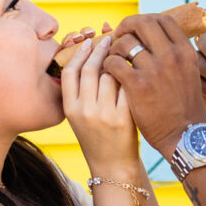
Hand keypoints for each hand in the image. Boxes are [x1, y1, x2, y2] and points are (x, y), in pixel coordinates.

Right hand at [60, 30, 138, 168]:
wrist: (113, 166)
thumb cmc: (98, 137)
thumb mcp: (80, 117)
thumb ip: (80, 92)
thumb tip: (88, 55)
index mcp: (70, 109)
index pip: (69, 72)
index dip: (79, 53)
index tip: (90, 42)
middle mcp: (84, 111)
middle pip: (89, 69)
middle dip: (100, 49)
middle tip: (110, 38)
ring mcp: (103, 115)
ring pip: (109, 75)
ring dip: (118, 60)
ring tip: (124, 51)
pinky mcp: (123, 118)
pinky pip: (126, 87)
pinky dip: (131, 74)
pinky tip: (136, 68)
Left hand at [101, 14, 205, 154]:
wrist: (185, 136)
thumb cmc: (184, 106)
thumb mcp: (188, 73)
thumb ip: (173, 55)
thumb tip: (152, 38)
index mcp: (185, 51)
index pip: (162, 19)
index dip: (145, 20)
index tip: (135, 29)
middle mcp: (171, 56)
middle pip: (143, 23)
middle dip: (127, 26)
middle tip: (118, 36)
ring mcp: (154, 69)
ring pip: (125, 43)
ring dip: (115, 48)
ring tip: (113, 58)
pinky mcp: (137, 85)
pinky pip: (114, 62)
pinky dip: (108, 65)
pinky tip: (110, 73)